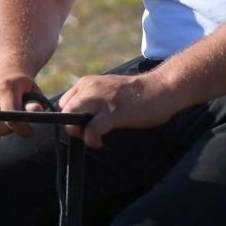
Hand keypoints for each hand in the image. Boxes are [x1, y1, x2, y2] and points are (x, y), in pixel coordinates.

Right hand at [0, 74, 48, 149]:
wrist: (2, 77)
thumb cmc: (21, 90)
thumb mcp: (33, 92)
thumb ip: (35, 103)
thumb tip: (34, 111)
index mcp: (4, 87)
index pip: (10, 115)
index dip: (20, 128)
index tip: (28, 131)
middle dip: (8, 131)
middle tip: (12, 125)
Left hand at [58, 71, 181, 147]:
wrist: (161, 89)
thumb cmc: (137, 94)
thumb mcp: (108, 90)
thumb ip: (93, 99)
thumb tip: (81, 118)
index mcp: (88, 82)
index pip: (64, 101)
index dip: (70, 116)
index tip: (83, 124)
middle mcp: (91, 88)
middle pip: (65, 110)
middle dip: (71, 125)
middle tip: (85, 133)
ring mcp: (101, 100)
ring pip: (72, 117)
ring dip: (78, 132)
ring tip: (91, 137)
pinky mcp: (112, 113)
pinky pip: (91, 130)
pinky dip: (91, 140)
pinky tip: (98, 143)